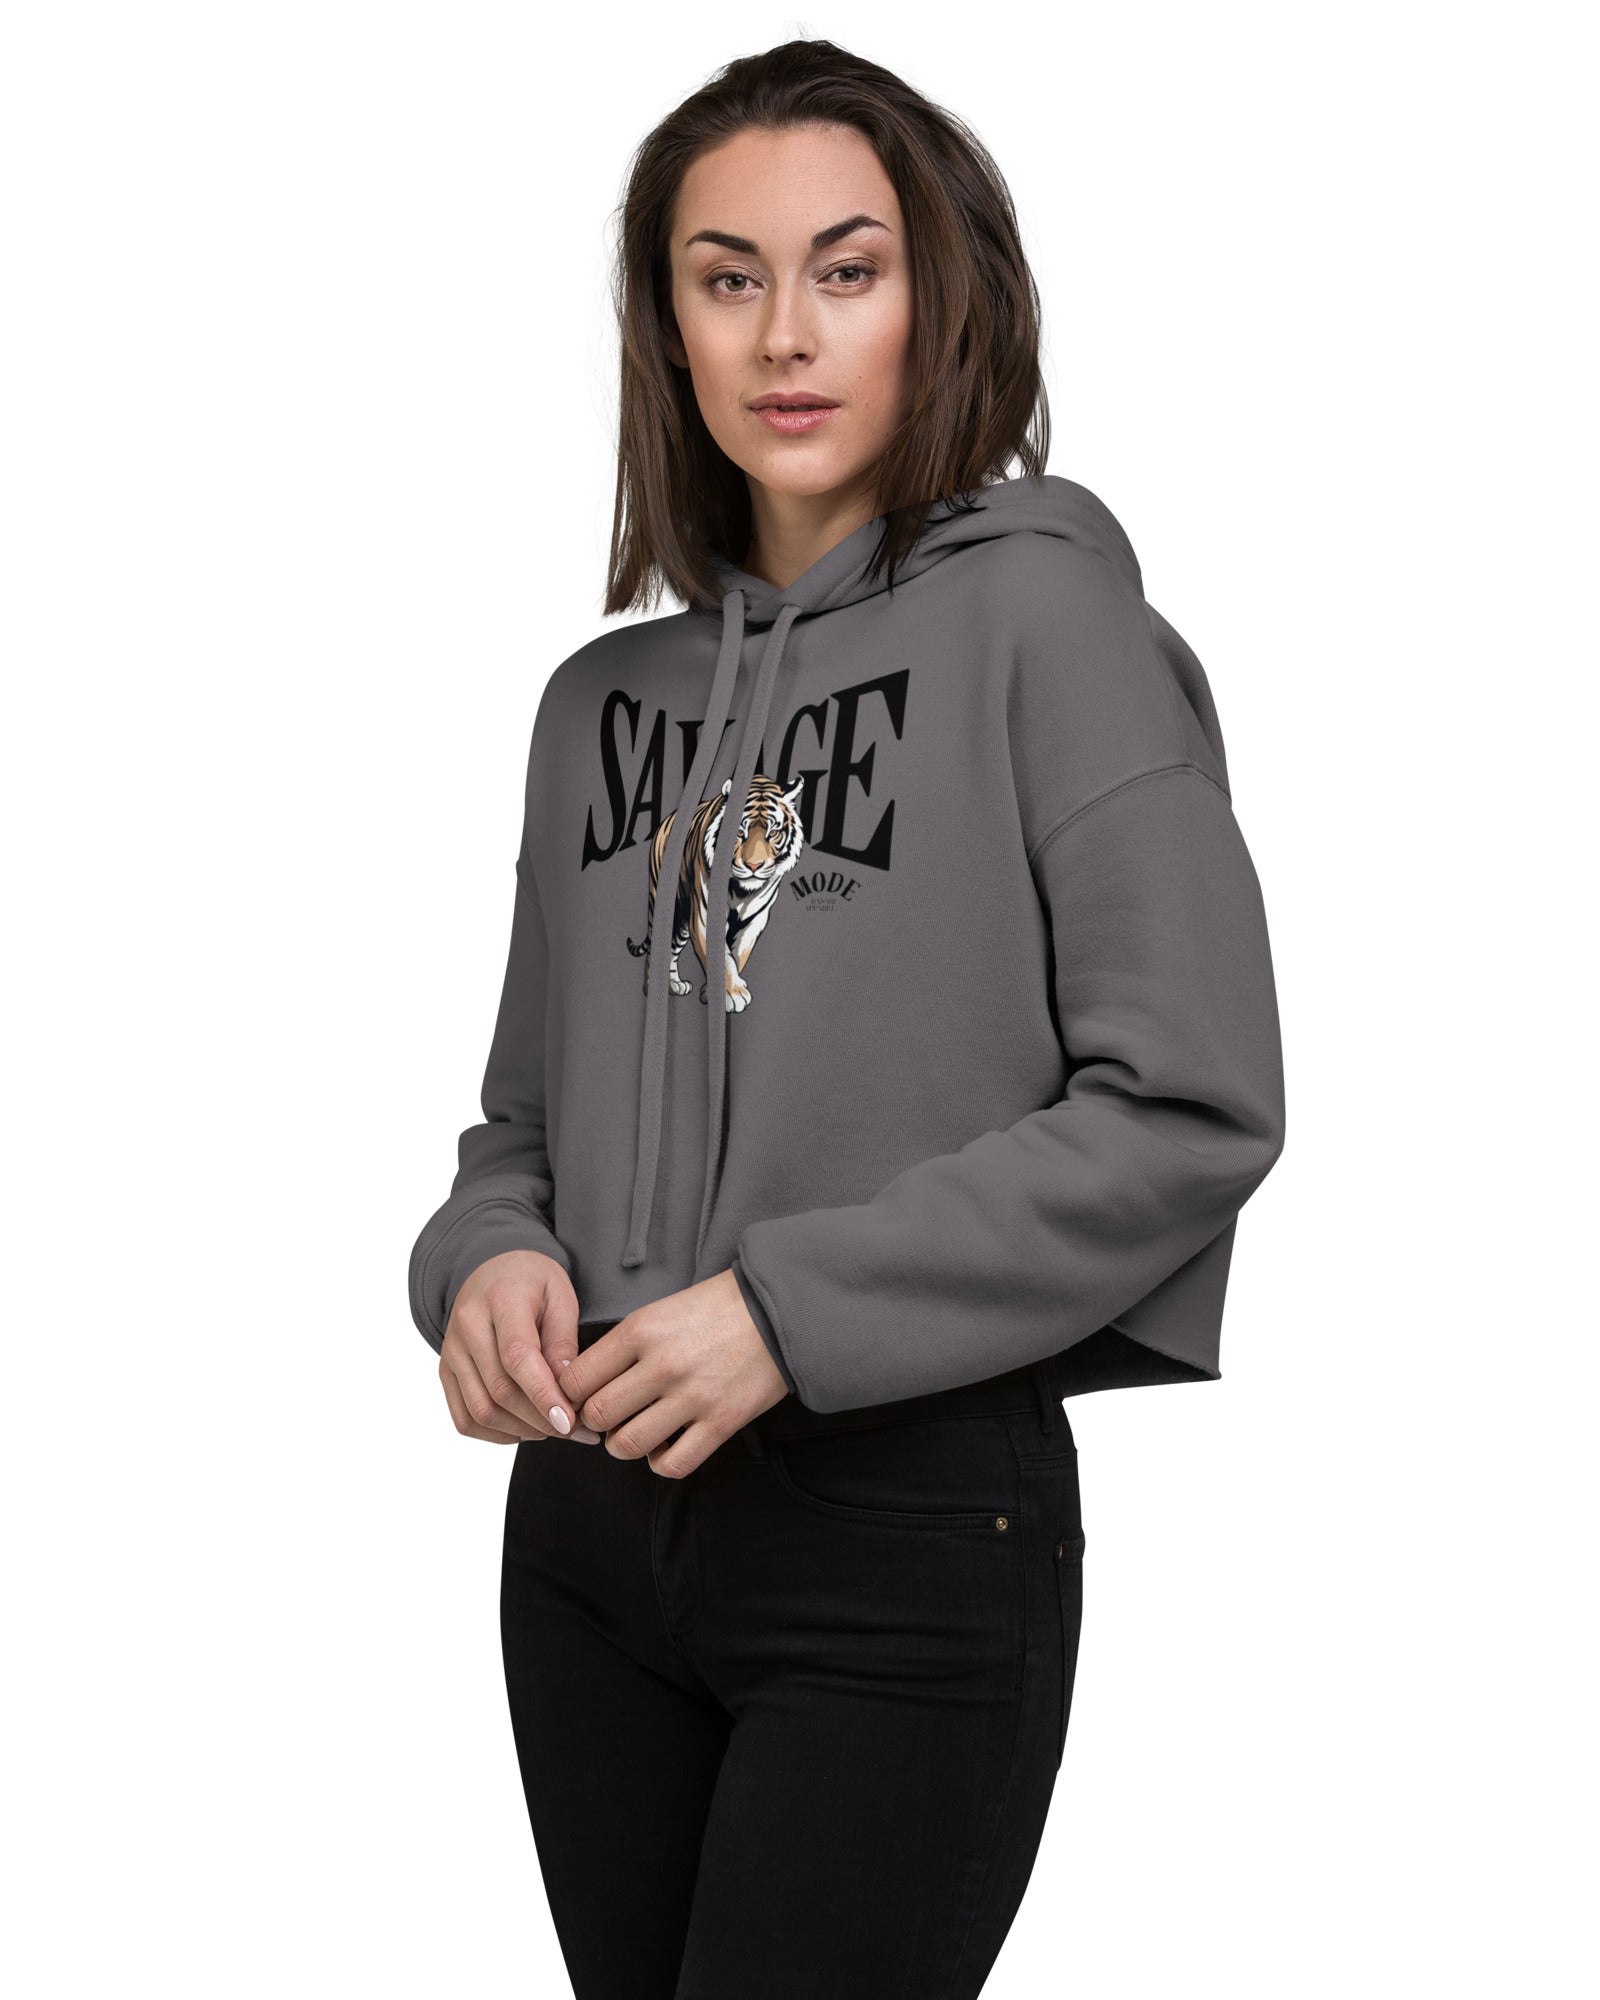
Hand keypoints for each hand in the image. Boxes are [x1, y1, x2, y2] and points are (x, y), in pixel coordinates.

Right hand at [438, 1250, 603, 1445]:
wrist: (492, 1271)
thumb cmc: (533, 1283)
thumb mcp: (561, 1295)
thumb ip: (564, 1340)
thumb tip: (566, 1387)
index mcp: (501, 1298)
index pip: (517, 1356)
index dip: (543, 1394)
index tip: (570, 1421)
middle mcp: (468, 1326)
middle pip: (500, 1390)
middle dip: (541, 1419)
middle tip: (576, 1429)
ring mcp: (451, 1351)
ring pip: (481, 1411)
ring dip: (522, 1431)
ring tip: (554, 1428)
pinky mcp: (445, 1372)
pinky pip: (464, 1419)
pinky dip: (497, 1434)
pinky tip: (525, 1428)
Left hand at [557, 1268, 790, 1476]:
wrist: (780, 1310)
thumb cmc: (717, 1307)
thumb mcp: (661, 1310)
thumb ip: (624, 1344)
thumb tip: (587, 1381)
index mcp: (641, 1330)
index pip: (577, 1378)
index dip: (570, 1395)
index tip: (579, 1398)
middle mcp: (662, 1364)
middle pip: (597, 1415)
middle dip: (593, 1423)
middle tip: (605, 1418)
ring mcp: (693, 1396)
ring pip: (627, 1445)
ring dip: (622, 1445)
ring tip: (633, 1433)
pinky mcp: (722, 1422)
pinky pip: (673, 1464)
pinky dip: (660, 1462)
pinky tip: (665, 1447)